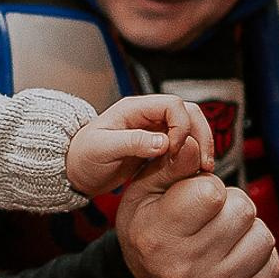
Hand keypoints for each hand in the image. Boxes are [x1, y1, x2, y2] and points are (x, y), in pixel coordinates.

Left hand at [66, 93, 214, 197]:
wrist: (74, 171)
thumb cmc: (82, 157)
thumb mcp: (103, 149)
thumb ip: (133, 143)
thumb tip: (164, 142)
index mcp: (135, 109)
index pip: (173, 105)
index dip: (181, 126)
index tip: (175, 150)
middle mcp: (147, 115)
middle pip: (188, 113)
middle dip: (200, 134)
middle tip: (204, 162)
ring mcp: (153, 130)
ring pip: (189, 128)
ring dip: (200, 144)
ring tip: (204, 168)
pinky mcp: (156, 146)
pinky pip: (182, 145)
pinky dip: (192, 155)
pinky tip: (193, 172)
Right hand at [114, 134, 278, 277]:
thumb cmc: (149, 231)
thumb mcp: (144, 194)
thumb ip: (171, 166)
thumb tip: (194, 142)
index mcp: (158, 236)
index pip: (212, 193)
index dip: (209, 187)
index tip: (196, 197)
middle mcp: (184, 269)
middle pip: (244, 211)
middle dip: (231, 205)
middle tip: (212, 217)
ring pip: (264, 237)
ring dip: (248, 231)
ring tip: (223, 237)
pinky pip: (272, 265)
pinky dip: (258, 257)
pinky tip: (233, 258)